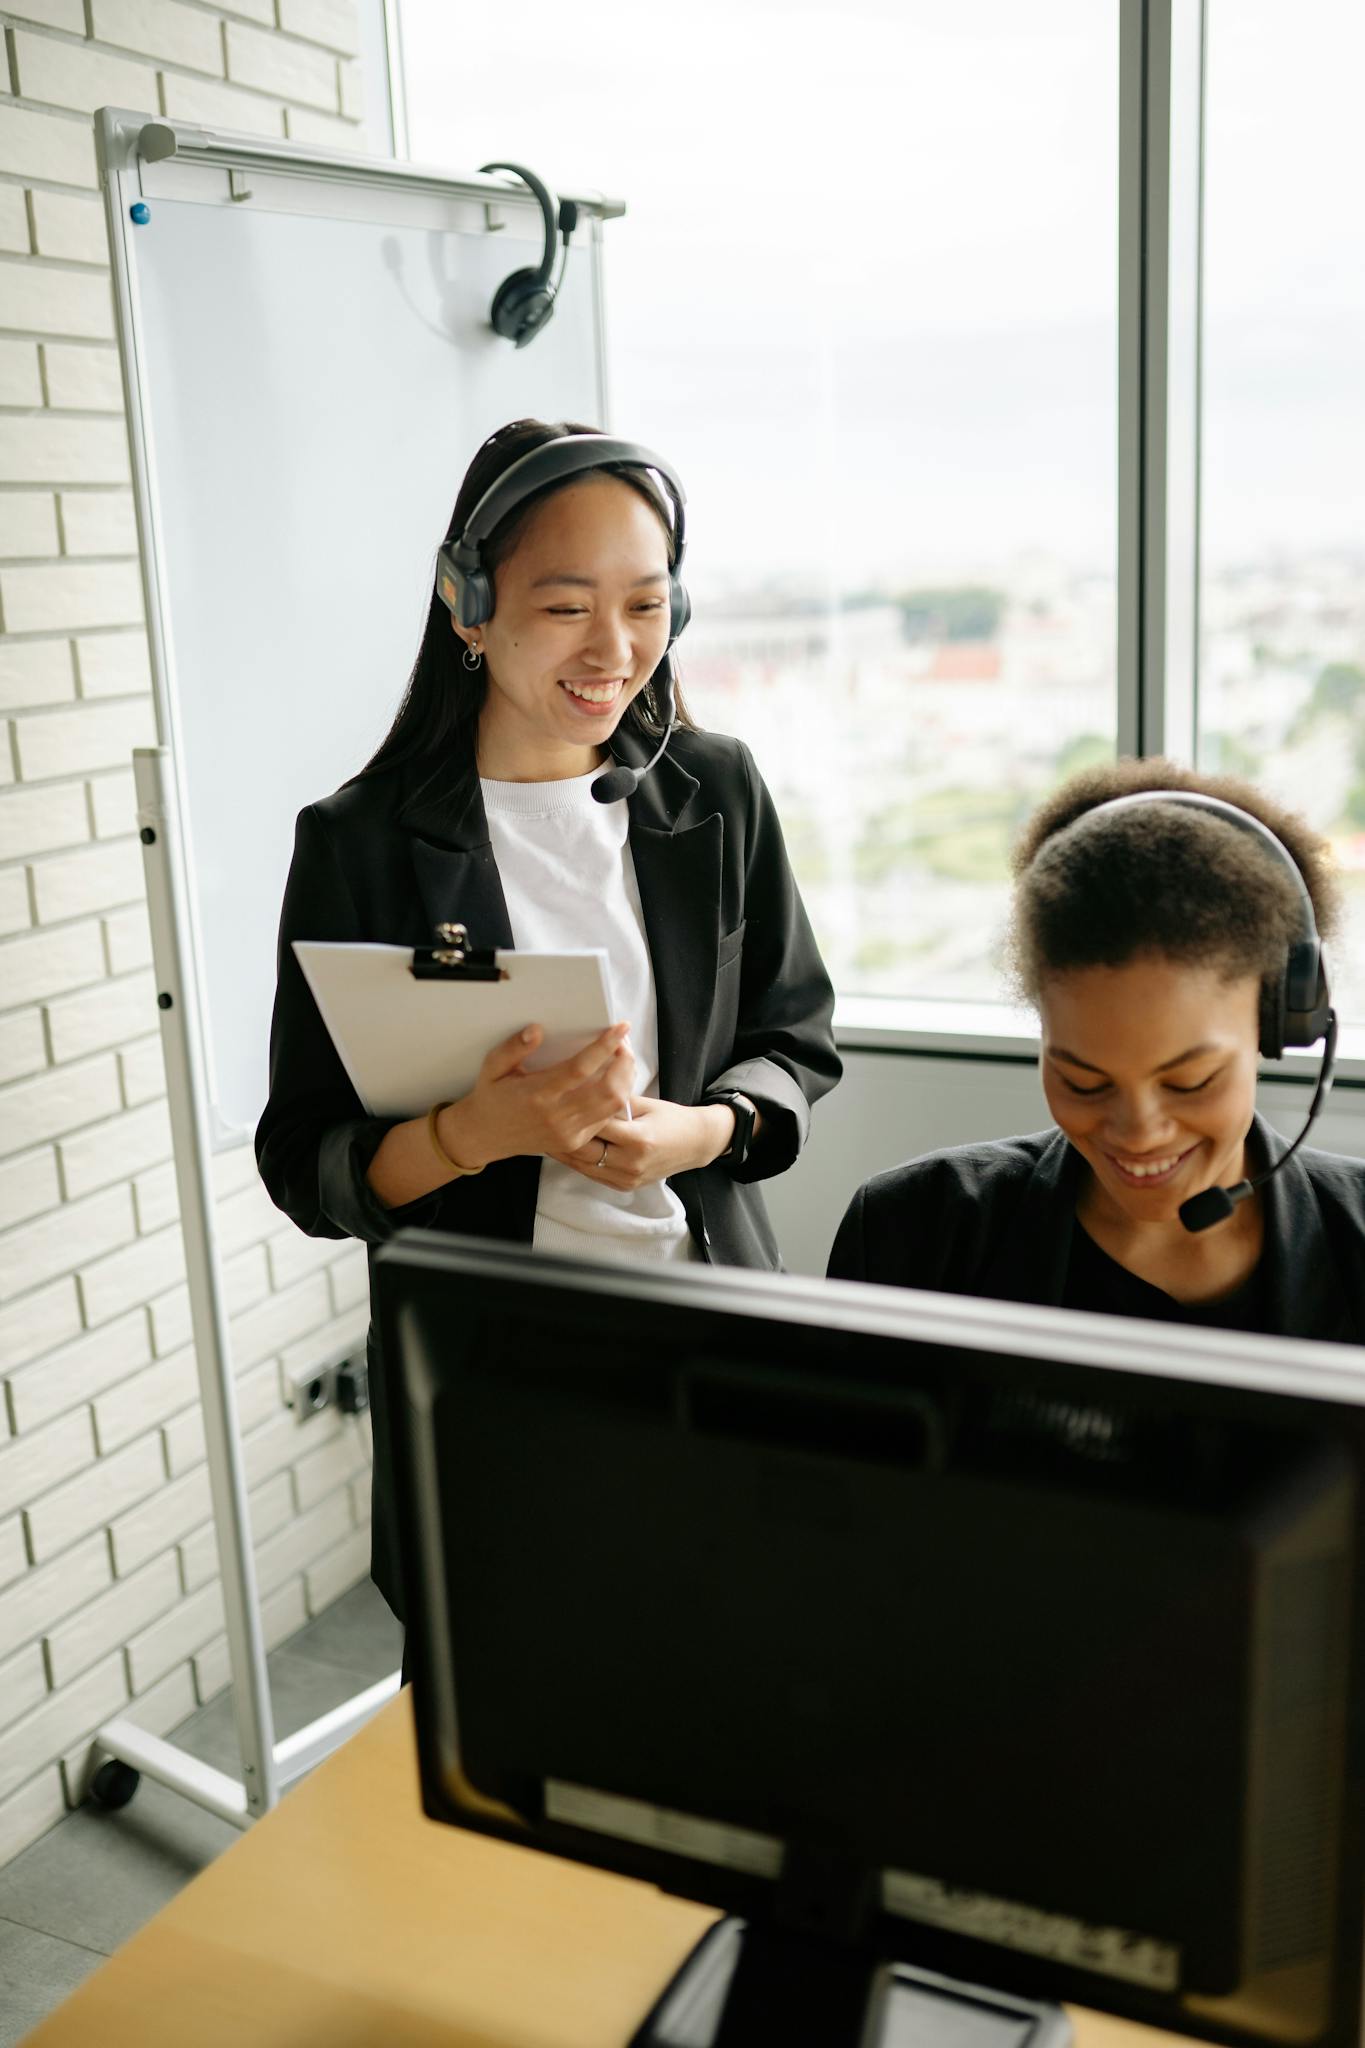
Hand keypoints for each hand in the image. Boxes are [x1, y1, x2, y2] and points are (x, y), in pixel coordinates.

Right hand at [439, 1023, 635, 1169]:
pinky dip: (616, 1097)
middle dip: (625, 1063)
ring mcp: (569, 1133)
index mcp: (537, 1094)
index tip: (620, 1028)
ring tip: (623, 1059)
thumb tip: (536, 1029)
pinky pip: (606, 1119)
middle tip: (624, 1043)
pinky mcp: (575, 1142)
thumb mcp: (493, 1066)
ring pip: (613, 1106)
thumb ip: (514, 1048)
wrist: (485, 1136)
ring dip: (626, 1080)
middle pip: (608, 1090)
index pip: (580, 1068)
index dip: (605, 1047)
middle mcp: (557, 1116)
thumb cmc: (491, 1096)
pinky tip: (614, 1080)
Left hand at [553, 1096, 733, 1191]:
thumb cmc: (671, 1119)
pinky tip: (562, 1147)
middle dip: (560, 1134)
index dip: (574, 1112)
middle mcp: (631, 1163)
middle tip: (539, 1119)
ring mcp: (627, 1178)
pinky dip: (576, 1161)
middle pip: (583, 1149)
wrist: (695, 1144)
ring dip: (562, 1150)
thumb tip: (588, 1080)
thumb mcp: (645, 1104)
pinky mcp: (624, 1186)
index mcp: (639, 1140)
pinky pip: (592, 1174)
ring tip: (543, 1133)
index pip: (596, 1124)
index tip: (555, 1100)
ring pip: (582, 1165)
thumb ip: (615, 1099)